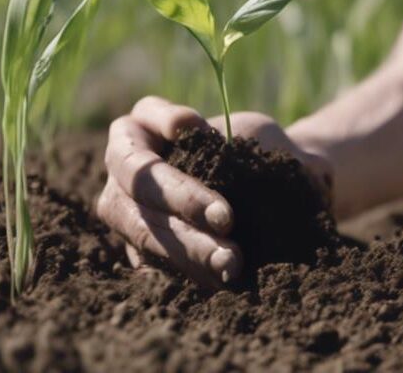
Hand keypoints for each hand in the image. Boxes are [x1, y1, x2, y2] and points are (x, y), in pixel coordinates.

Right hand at [95, 96, 331, 287]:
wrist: (280, 191)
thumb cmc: (258, 150)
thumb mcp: (248, 134)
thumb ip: (221, 137)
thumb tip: (187, 131)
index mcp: (141, 129)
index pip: (138, 121)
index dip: (157, 124)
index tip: (187, 127)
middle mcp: (123, 170)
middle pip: (138, 183)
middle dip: (182, 202)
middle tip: (226, 218)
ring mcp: (126, 213)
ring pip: (144, 231)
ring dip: (188, 247)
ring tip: (230, 262)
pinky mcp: (141, 253)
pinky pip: (154, 268)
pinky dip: (190, 273)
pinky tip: (220, 281)